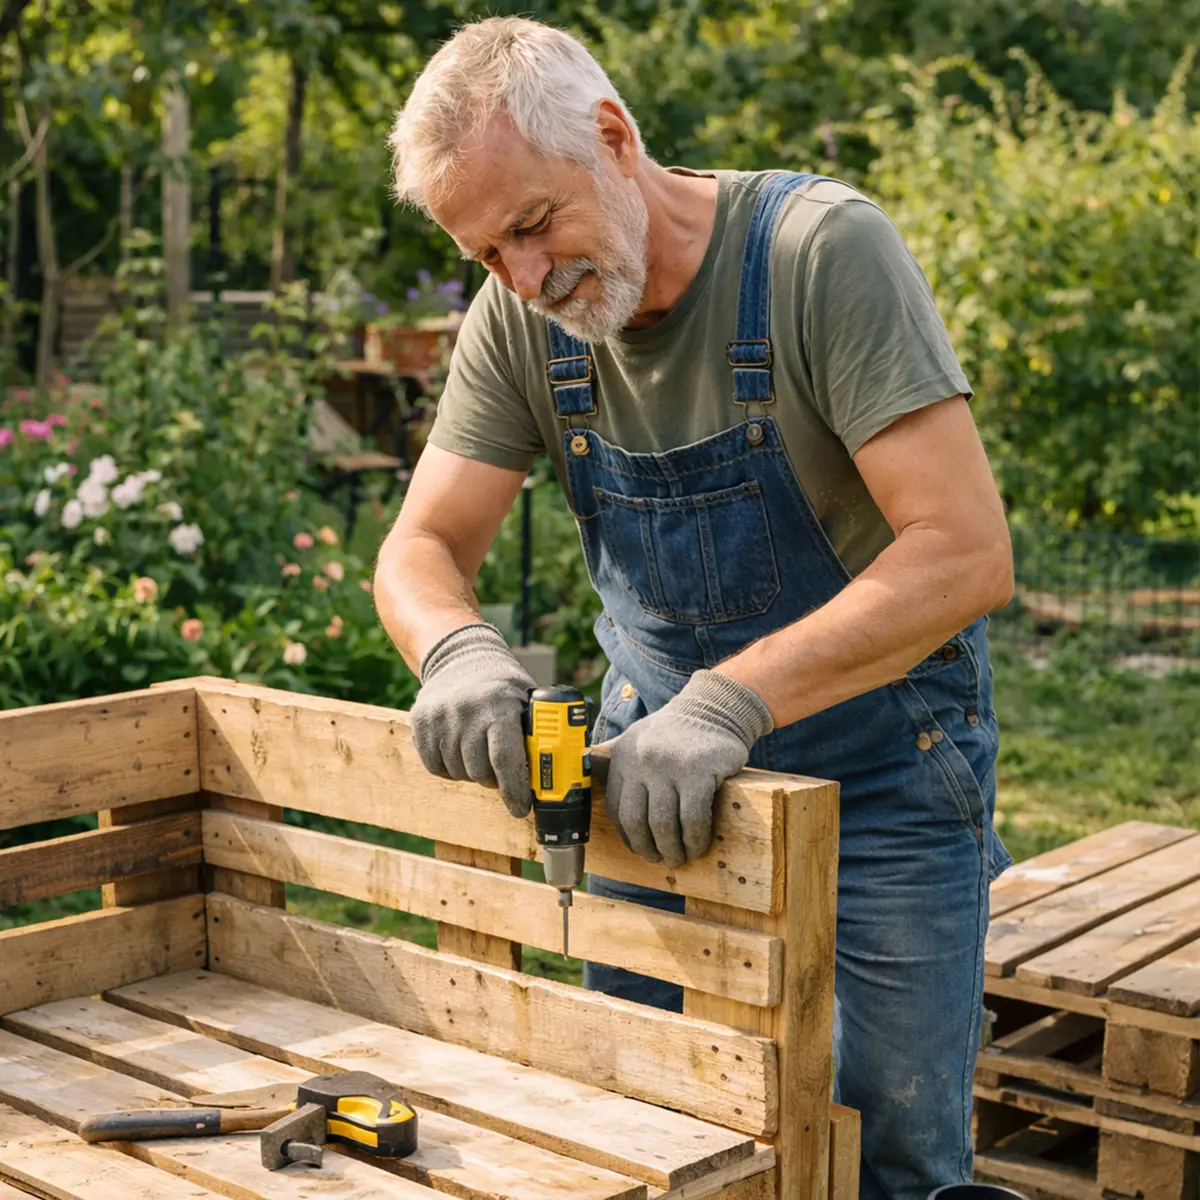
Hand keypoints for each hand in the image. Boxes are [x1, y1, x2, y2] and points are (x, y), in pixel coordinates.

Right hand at [409, 623, 535, 816]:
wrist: (459, 656)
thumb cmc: (501, 684)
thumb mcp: (526, 697)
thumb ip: (537, 730)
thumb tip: (559, 770)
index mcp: (499, 705)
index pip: (506, 758)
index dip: (514, 789)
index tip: (520, 808)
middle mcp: (467, 711)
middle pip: (480, 771)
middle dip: (494, 780)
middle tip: (501, 773)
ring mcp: (440, 717)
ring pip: (458, 772)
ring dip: (472, 773)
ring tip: (480, 754)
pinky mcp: (420, 723)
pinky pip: (435, 767)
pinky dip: (449, 767)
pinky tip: (459, 750)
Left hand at [602, 670, 773, 868]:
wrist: (713, 710)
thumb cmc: (675, 734)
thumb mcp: (639, 741)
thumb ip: (623, 768)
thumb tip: (601, 800)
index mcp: (623, 758)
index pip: (616, 808)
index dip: (628, 835)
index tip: (640, 848)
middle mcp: (641, 762)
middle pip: (638, 821)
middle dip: (649, 848)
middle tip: (662, 860)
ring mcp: (670, 767)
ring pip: (665, 824)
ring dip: (673, 849)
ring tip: (681, 858)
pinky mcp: (699, 772)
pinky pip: (693, 819)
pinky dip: (696, 839)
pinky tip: (699, 845)